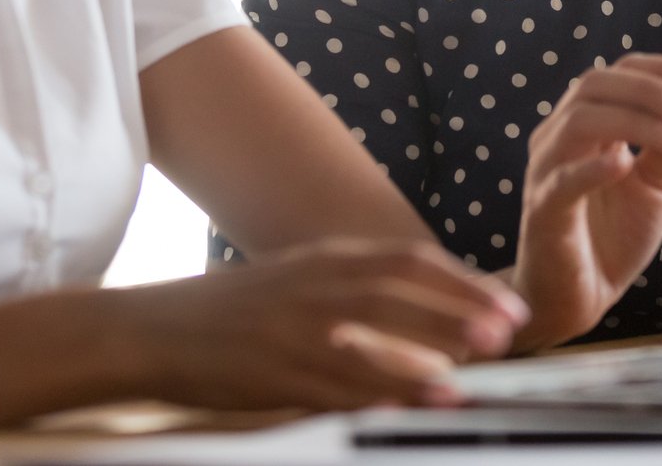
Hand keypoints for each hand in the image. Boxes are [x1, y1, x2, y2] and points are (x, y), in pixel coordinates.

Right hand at [108, 238, 527, 409]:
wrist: (152, 329)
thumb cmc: (233, 313)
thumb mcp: (298, 283)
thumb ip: (354, 290)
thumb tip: (424, 311)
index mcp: (324, 260)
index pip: (407, 260)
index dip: (462, 280)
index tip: (505, 301)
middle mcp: (314, 284)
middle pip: (400, 287)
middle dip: (460, 306)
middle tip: (509, 329)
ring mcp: (293, 327)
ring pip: (373, 334)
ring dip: (429, 351)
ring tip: (476, 370)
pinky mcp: (272, 370)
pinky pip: (336, 382)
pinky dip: (380, 391)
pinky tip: (413, 401)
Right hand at [508, 53, 661, 349]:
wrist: (580, 297)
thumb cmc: (614, 235)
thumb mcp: (655, 186)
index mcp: (587, 125)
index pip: (617, 74)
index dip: (659, 68)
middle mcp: (559, 137)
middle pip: (593, 85)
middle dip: (647, 89)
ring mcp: (547, 171)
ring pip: (579, 123)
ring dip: (633, 122)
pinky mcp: (542, 211)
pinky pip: (561, 182)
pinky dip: (592, 168)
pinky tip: (624, 164)